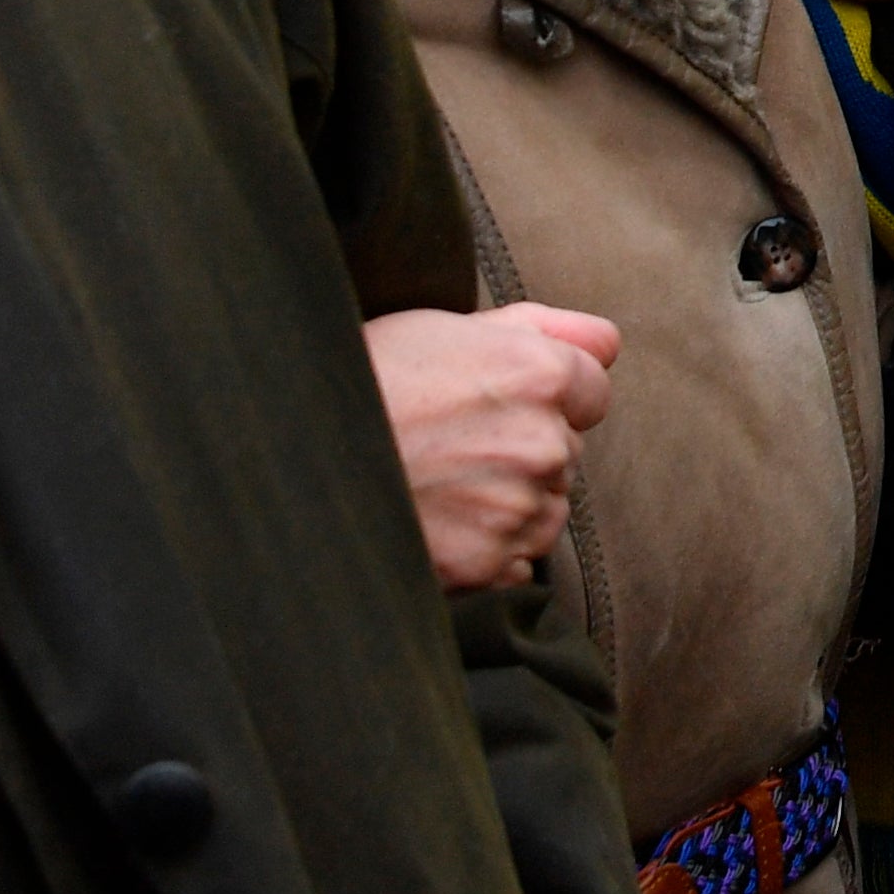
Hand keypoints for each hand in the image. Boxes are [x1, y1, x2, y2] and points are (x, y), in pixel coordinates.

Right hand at [367, 302, 619, 590]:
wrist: (285, 462)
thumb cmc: (362, 383)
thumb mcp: (446, 329)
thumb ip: (542, 328)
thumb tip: (607, 344)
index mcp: (538, 375)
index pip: (593, 390)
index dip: (547, 395)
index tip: (495, 403)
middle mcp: (541, 443)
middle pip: (567, 451)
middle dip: (525, 448)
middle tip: (449, 444)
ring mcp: (516, 509)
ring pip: (546, 509)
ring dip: (510, 502)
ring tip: (437, 486)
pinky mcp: (487, 565)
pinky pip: (518, 563)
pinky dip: (488, 552)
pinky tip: (436, 526)